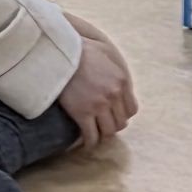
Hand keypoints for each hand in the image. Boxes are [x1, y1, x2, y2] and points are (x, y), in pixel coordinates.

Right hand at [57, 20, 139, 148]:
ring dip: (101, 133)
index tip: (113, 114)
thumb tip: (112, 77)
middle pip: (121, 122)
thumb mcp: (103, 53)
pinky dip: (89, 141)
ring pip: (108, 131)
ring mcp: (99, 106)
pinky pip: (91, 136)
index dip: (122, 114)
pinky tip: (84, 142)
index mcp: (121, 81)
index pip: (131, 109)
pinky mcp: (83, 113)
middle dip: (112, 124)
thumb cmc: (78, 49)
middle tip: (102, 124)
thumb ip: (113, 67)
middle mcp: (114, 95)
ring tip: (93, 131)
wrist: (59, 53)